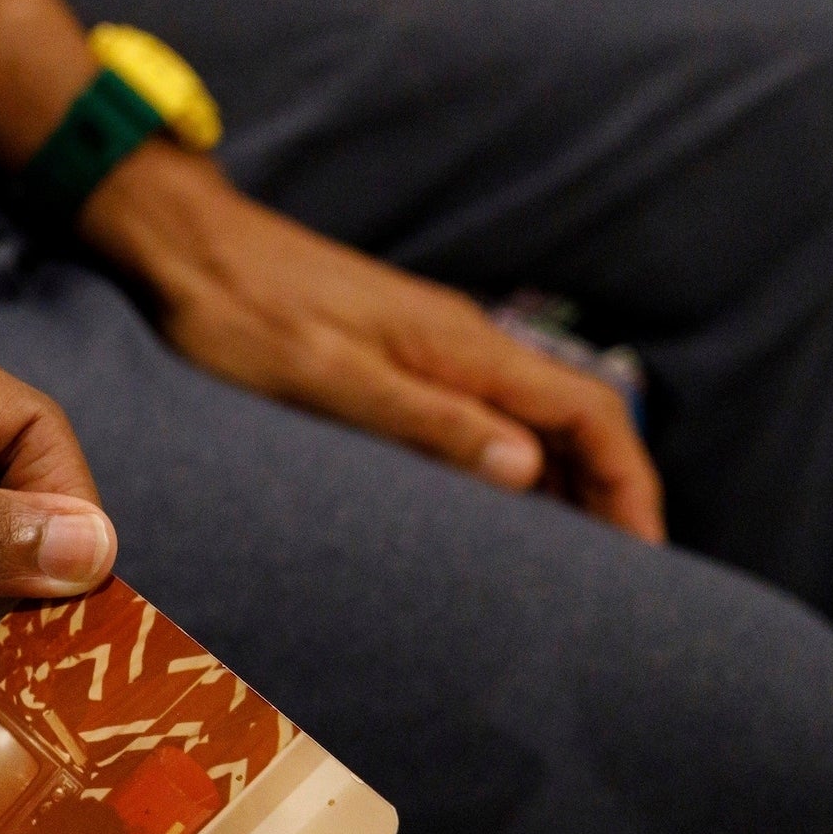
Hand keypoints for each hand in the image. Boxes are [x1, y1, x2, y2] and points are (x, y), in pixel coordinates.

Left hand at [80, 143, 663, 540]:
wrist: (188, 250)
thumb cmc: (243, 314)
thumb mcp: (331, 380)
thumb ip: (428, 422)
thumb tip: (527, 471)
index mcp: (463, 347)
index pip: (589, 412)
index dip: (628, 482)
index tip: (644, 553)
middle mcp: (463, 346)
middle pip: (573, 423)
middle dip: (606, 497)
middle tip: (614, 583)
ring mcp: (432, 352)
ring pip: (529, 424)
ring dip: (558, 490)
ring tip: (563, 566)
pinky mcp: (396, 362)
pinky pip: (480, 420)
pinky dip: (505, 471)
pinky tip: (486, 517)